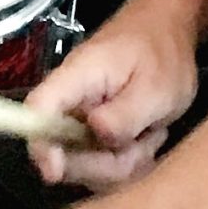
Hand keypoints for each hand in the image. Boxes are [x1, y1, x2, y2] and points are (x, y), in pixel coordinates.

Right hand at [25, 0, 198, 189]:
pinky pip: (103, 166)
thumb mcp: (154, 86)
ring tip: (150, 134)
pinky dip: (128, 162)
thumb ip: (124, 115)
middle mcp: (70, 102)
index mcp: (76, 78)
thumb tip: (96, 134)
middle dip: (104, 162)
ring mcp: (81, 121)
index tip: (53, 172)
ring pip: (87, 165)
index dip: (39, 144)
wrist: (168, 36)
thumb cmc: (161, 53)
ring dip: (124, 162)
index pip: (39, 110)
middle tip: (144, 143)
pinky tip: (146, 139)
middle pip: (62, 151)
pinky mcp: (93, 134)